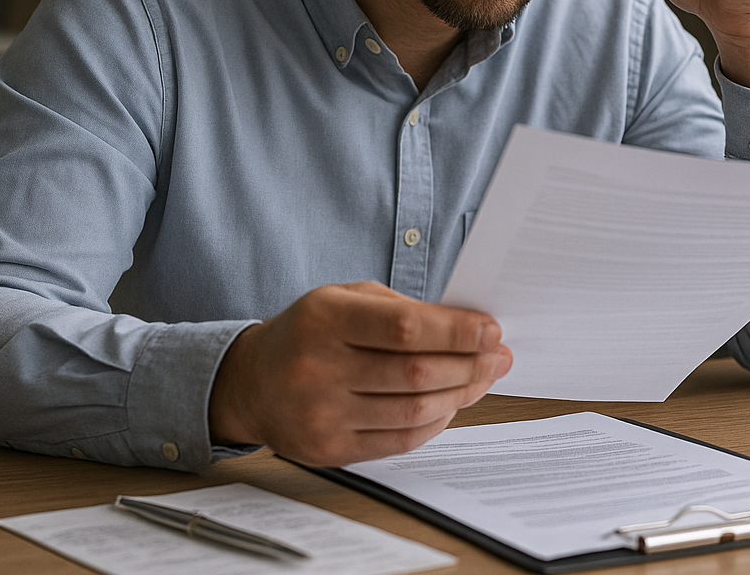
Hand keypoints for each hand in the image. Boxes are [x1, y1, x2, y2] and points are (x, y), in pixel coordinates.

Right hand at [208, 281, 511, 465]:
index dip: (457, 332)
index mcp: (324, 319)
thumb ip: (401, 309)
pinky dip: (434, 422)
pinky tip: (450, 404)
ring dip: (460, 394)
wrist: (251, 383)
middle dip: (469, 365)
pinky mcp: (329, 450)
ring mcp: (322, 415)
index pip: (404, 329)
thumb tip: (468, 330)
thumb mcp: (344, 298)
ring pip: (413, 411)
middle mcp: (318, 368)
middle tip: (498, 356)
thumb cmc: (308, 332)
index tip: (491, 331)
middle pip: (416, 374)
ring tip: (481, 378)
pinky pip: (399, 441)